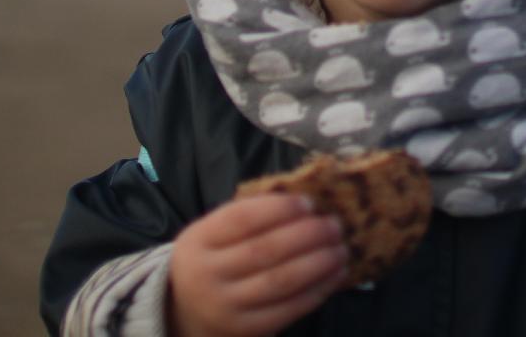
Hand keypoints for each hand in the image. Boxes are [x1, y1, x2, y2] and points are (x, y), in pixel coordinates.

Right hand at [167, 193, 348, 336]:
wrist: (184, 311)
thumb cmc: (212, 259)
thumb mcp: (214, 233)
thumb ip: (250, 216)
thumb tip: (306, 202)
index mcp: (199, 240)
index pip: (242, 219)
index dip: (280, 209)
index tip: (310, 202)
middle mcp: (208, 275)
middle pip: (265, 251)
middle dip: (307, 235)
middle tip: (335, 225)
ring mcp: (226, 306)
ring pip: (280, 281)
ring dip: (318, 263)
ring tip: (341, 250)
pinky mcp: (245, 330)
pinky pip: (287, 309)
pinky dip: (316, 291)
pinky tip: (334, 276)